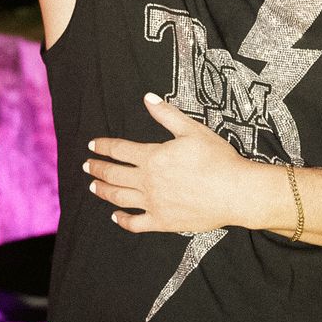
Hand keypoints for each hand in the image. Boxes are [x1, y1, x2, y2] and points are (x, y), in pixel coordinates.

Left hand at [85, 93, 252, 233]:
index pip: (120, 150)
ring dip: (104, 191)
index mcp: (153, 157)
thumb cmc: (217, 158)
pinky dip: (122, 220)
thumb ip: (166, 114)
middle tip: (87, 165)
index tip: (92, 145)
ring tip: (93, 186)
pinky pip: (136, 223)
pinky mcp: (163, 221)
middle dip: (98, 168)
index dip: (104, 146)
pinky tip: (116, 216)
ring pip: (119, 197)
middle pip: (114, 174)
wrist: (235, 192)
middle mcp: (148, 181)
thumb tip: (147, 97)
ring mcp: (153, 203)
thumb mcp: (192, 130)